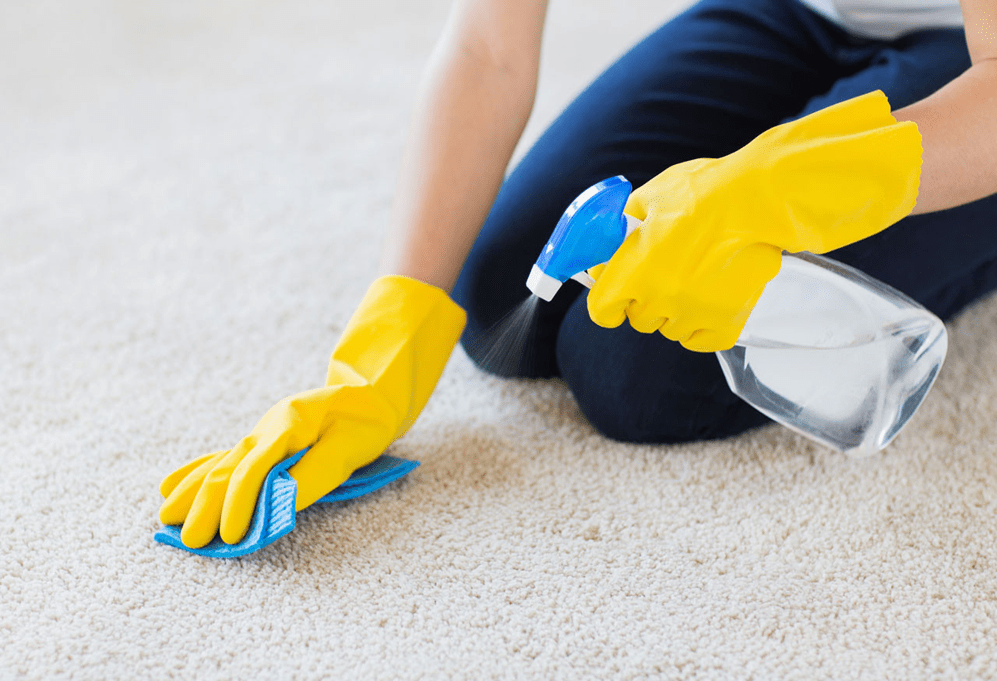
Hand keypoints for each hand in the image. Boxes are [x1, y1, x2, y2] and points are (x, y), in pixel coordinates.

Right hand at [158, 275, 465, 547]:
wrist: (370, 394)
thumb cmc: (364, 422)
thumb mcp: (349, 448)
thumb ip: (314, 473)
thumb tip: (279, 504)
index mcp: (288, 425)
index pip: (254, 469)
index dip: (240, 504)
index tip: (231, 535)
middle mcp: (267, 428)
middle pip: (228, 469)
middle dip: (206, 506)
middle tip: (190, 541)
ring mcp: (261, 433)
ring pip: (219, 464)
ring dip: (193, 492)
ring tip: (165, 518)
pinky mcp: (264, 441)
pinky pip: (223, 458)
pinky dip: (198, 473)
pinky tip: (172, 485)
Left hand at [587, 90, 921, 351]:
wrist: (756, 200)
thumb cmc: (703, 193)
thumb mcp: (649, 198)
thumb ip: (622, 227)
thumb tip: (608, 243)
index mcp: (631, 273)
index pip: (602, 311)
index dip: (607, 301)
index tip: (615, 293)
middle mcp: (658, 301)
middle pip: (639, 318)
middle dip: (645, 298)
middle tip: (664, 272)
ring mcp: (692, 315)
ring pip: (670, 328)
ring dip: (675, 310)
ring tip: (694, 278)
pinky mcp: (725, 323)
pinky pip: (700, 340)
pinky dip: (701, 326)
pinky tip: (708, 301)